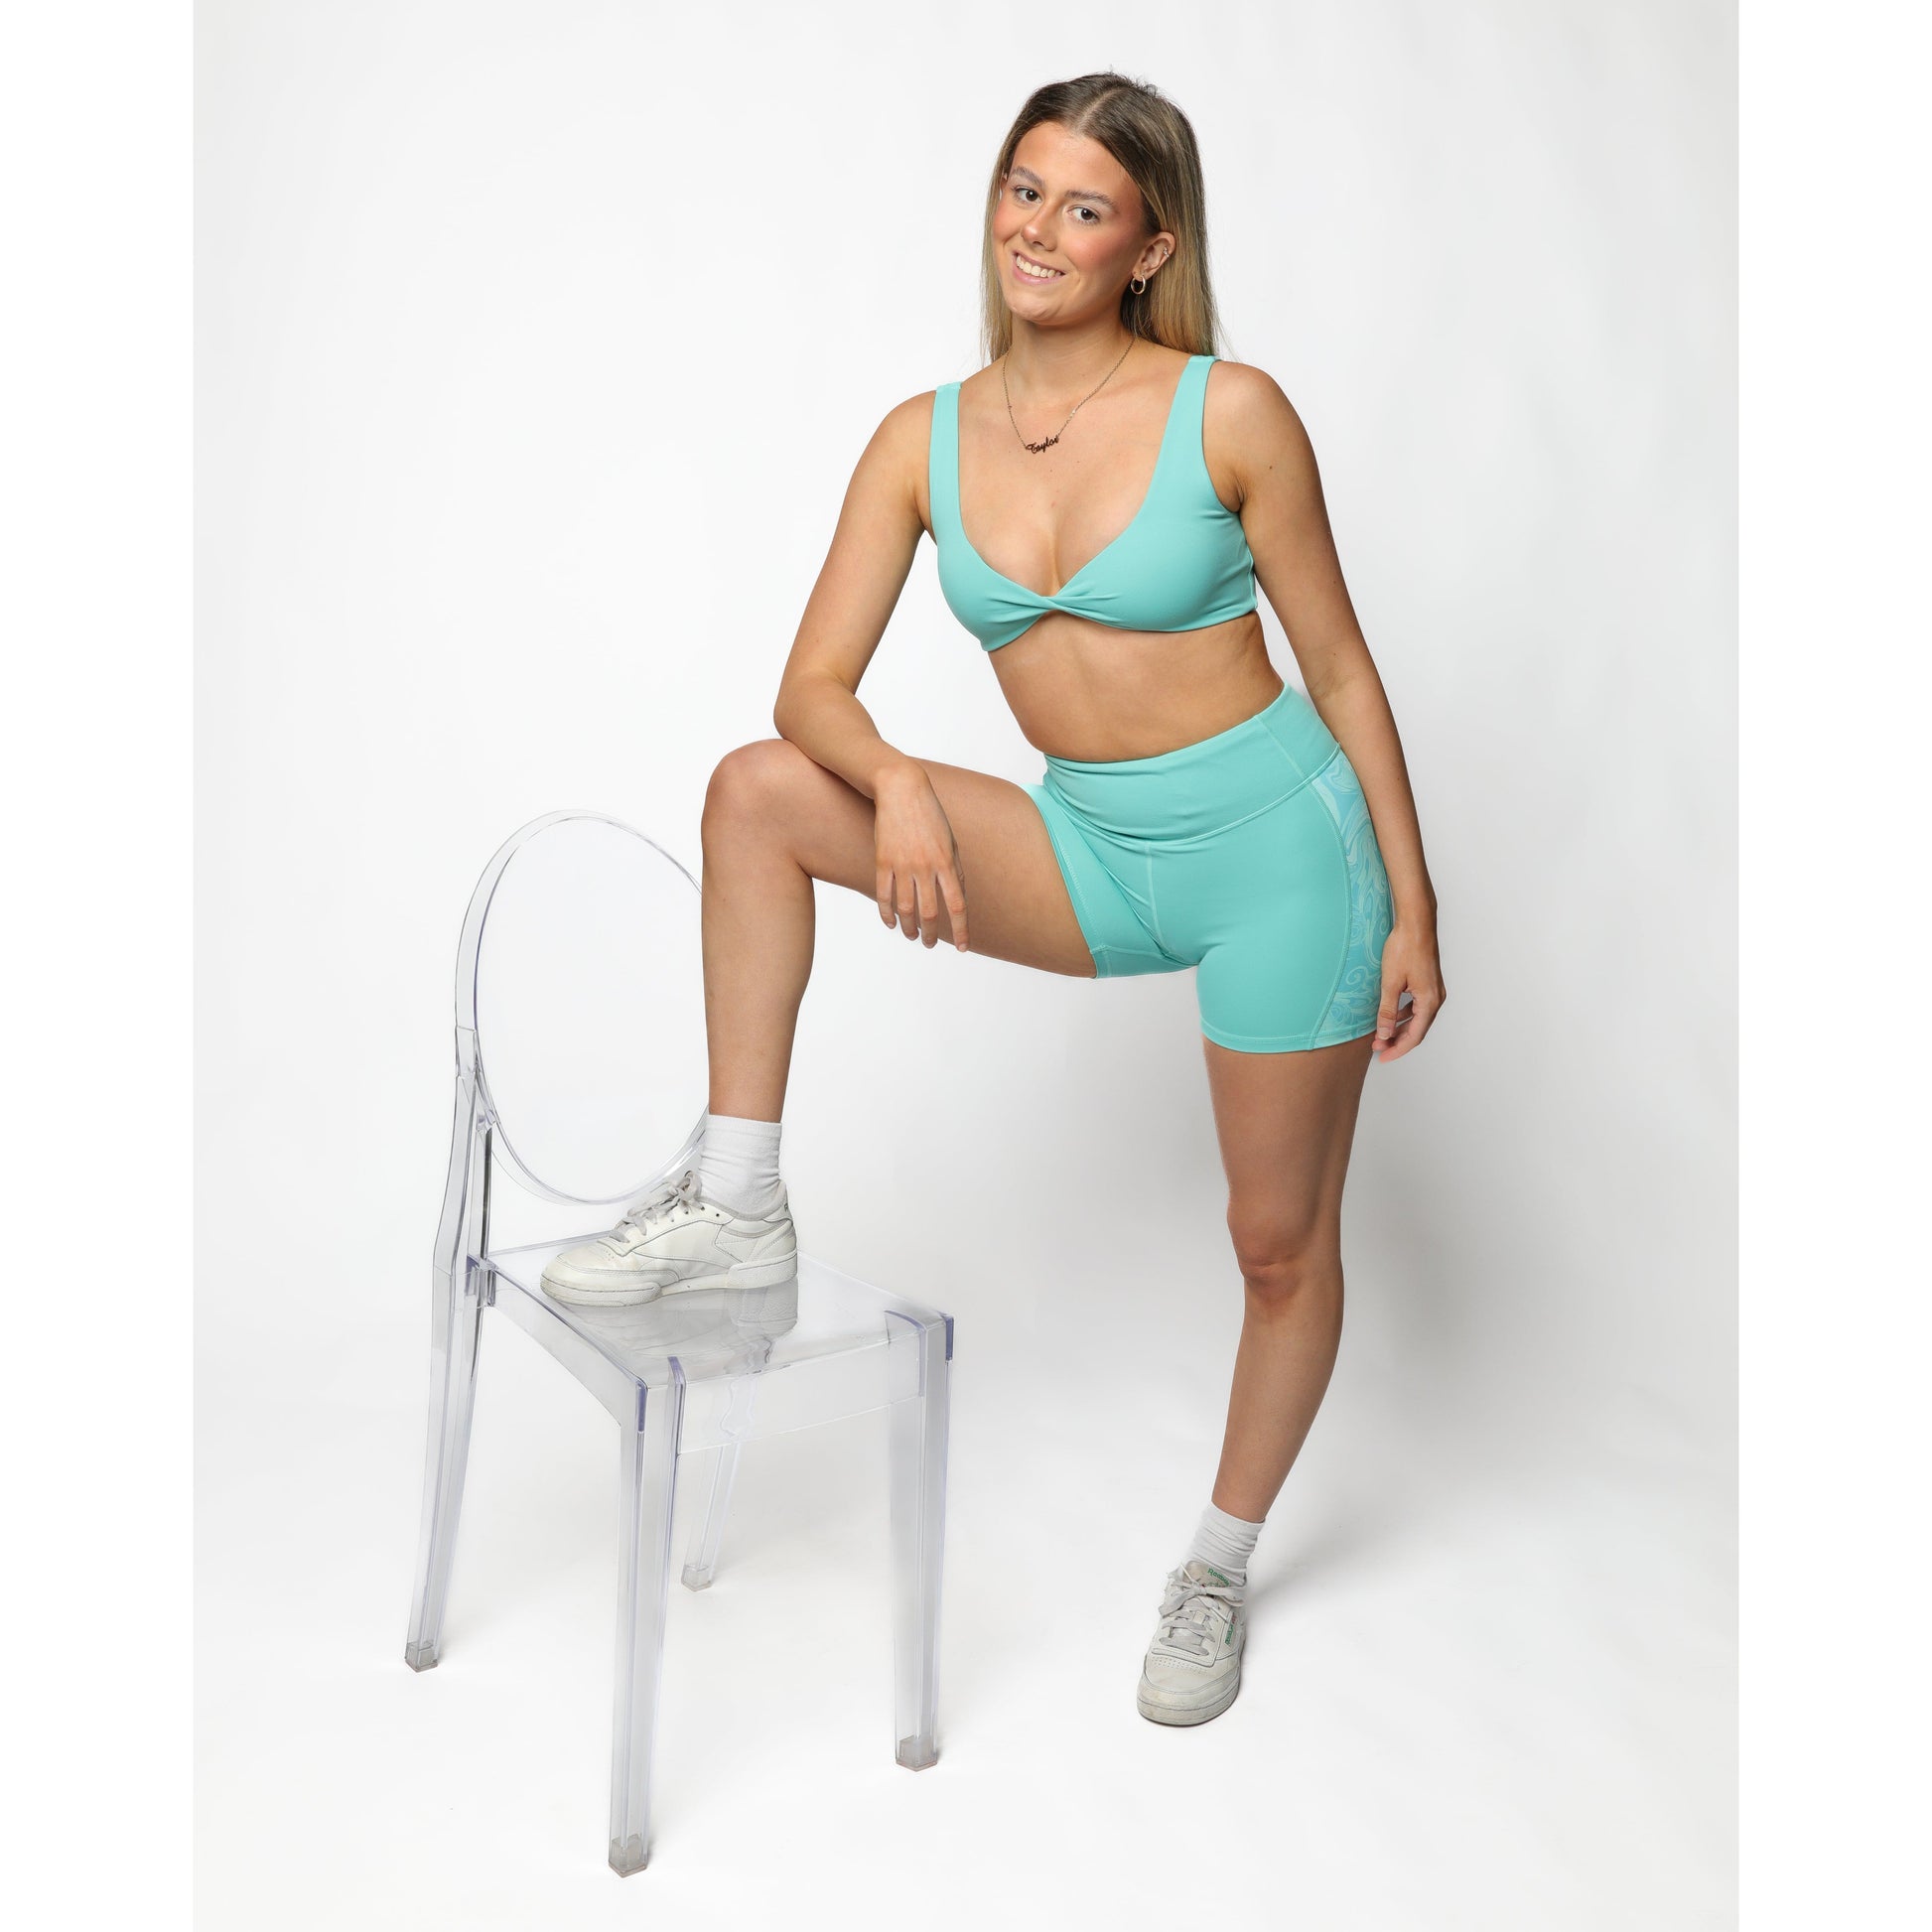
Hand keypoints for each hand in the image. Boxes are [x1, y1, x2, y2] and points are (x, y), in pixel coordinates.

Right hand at [872, 764, 968, 952]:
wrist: (902, 791)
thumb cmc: (930, 816)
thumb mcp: (951, 842)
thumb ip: (955, 871)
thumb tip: (957, 900)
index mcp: (947, 862)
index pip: (957, 905)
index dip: (961, 929)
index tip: (962, 947)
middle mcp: (926, 867)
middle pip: (930, 912)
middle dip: (931, 935)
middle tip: (930, 944)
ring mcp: (903, 865)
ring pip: (905, 909)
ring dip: (910, 928)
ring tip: (913, 937)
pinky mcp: (883, 861)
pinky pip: (883, 895)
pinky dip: (887, 914)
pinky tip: (891, 923)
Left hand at [1373, 919, 1444, 1061]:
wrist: (1416, 923)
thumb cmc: (1404, 948)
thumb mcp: (1390, 983)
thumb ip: (1387, 1011)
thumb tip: (1384, 1034)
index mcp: (1430, 1001)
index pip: (1414, 1036)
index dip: (1397, 1049)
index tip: (1382, 1057)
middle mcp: (1436, 998)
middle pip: (1418, 1030)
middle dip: (1397, 1041)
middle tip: (1377, 1048)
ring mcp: (1434, 990)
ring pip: (1418, 1019)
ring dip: (1400, 1028)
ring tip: (1381, 1035)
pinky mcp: (1428, 983)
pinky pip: (1418, 1007)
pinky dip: (1405, 1015)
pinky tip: (1391, 1016)